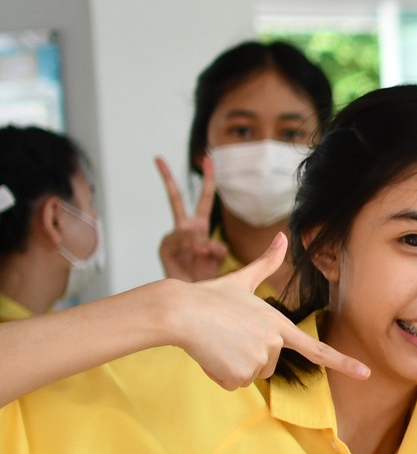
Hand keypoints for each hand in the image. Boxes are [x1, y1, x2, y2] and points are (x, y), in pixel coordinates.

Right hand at [156, 155, 230, 282]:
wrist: (193, 296)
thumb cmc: (208, 277)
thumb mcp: (221, 260)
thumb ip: (219, 250)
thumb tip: (205, 244)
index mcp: (200, 226)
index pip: (205, 198)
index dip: (208, 179)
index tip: (208, 158)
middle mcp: (184, 228)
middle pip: (175, 199)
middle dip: (167, 178)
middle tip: (158, 158)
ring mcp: (173, 237)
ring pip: (189, 230)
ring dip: (200, 245)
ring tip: (202, 258)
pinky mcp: (164, 247)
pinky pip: (182, 243)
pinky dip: (191, 251)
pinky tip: (191, 259)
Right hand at [159, 236, 368, 387]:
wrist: (179, 311)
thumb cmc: (208, 296)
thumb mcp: (240, 279)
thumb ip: (265, 263)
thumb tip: (280, 234)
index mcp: (278, 324)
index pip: (317, 348)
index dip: (343, 362)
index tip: (366, 374)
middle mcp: (273, 343)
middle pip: (268, 365)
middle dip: (247, 356)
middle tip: (227, 336)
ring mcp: (258, 359)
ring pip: (249, 375)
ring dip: (232, 365)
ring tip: (217, 342)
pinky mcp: (239, 373)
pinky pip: (232, 383)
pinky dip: (219, 373)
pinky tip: (210, 353)